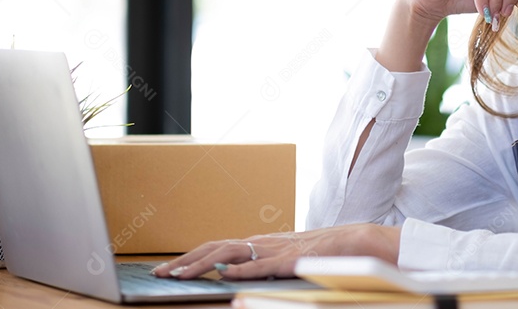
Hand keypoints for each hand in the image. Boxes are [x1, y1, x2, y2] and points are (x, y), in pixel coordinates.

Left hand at [151, 223, 400, 280]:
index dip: (191, 257)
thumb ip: (263, 263)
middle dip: (185, 260)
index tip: (168, 268)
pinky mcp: (294, 260)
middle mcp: (264, 242)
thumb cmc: (324, 253)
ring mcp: (278, 250)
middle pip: (216, 247)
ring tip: (180, 276)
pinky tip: (225, 275)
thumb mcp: (286, 259)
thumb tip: (233, 272)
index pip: (217, 247)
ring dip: (203, 264)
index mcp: (261, 242)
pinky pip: (264, 264)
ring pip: (232, 253)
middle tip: (159, 273)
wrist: (358, 241)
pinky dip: (243, 269)